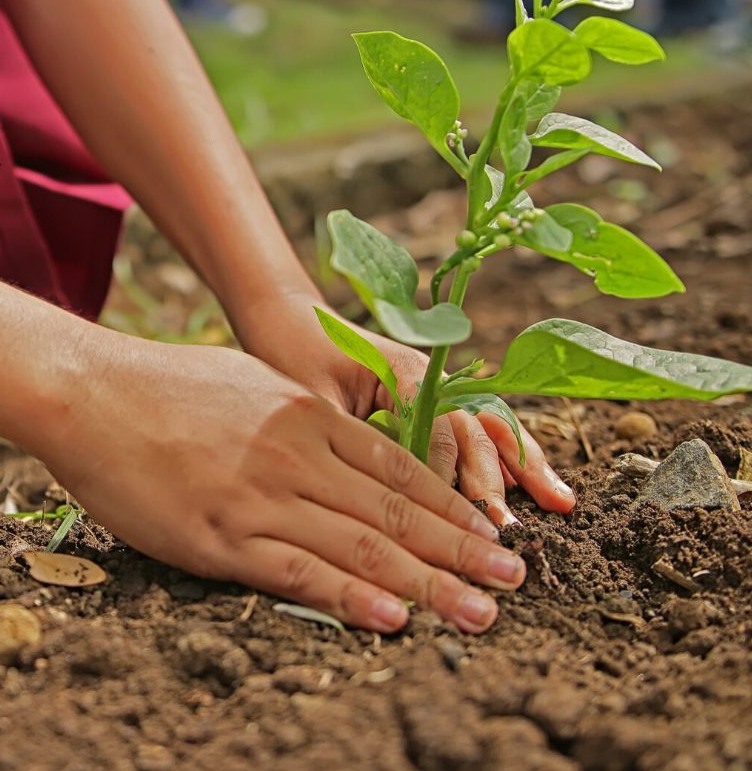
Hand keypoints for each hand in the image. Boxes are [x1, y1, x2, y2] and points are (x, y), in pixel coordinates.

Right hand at [36, 337, 525, 633]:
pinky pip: (296, 572)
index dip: (452, 506)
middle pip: (396, 512)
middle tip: (514, 581)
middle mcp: (296, 454)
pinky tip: (393, 619)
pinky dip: (350, 598)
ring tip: (480, 612)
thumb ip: (301, 417)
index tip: (491, 534)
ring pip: (360, 547)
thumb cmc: (166, 385)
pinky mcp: (218, 536)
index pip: (398, 469)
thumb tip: (340, 442)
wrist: (90, 391)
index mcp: (306, 414)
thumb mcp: (250, 383)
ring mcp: (259, 496)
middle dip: (461, 550)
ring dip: (429, 583)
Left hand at [231, 292, 574, 525]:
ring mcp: (436, 386)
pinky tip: (539, 485)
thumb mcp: (313, 399)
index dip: (448, 479)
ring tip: (561, 503)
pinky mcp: (432, 399)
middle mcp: (430, 377)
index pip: (438, 432)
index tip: (458, 524)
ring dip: (522, 465)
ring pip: (489, 427)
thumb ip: (350, 439)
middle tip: (509, 531)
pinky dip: (509, 455)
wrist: (288, 318)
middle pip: (473, 430)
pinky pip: (478, 428)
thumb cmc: (293, 355)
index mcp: (403, 372)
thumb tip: (376, 497)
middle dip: (495, 481)